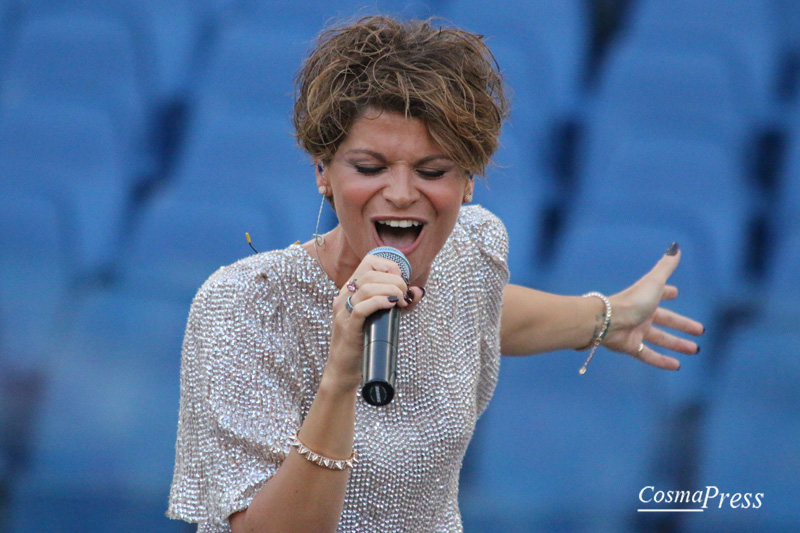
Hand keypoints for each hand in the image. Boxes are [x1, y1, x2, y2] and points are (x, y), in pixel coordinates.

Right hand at [323, 254, 424, 390]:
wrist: (344, 369)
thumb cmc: (365, 341)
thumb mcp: (383, 317)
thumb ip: (399, 302)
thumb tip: (419, 291)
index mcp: (351, 289)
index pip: (369, 262)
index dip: (390, 267)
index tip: (402, 282)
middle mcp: (344, 296)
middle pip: (370, 273)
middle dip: (394, 281)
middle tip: (405, 296)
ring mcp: (343, 311)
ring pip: (366, 287)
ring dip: (390, 291)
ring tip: (401, 302)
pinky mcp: (347, 327)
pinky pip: (361, 308)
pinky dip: (380, 302)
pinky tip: (392, 306)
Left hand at [602, 245, 704, 370]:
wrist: (608, 321)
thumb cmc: (632, 300)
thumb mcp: (653, 282)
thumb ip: (665, 266)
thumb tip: (676, 246)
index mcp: (646, 298)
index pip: (659, 294)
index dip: (667, 293)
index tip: (675, 294)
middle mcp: (641, 314)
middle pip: (665, 320)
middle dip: (682, 324)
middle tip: (699, 331)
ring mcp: (636, 331)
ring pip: (659, 339)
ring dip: (676, 344)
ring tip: (694, 350)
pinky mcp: (631, 347)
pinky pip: (648, 355)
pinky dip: (662, 361)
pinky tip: (676, 366)